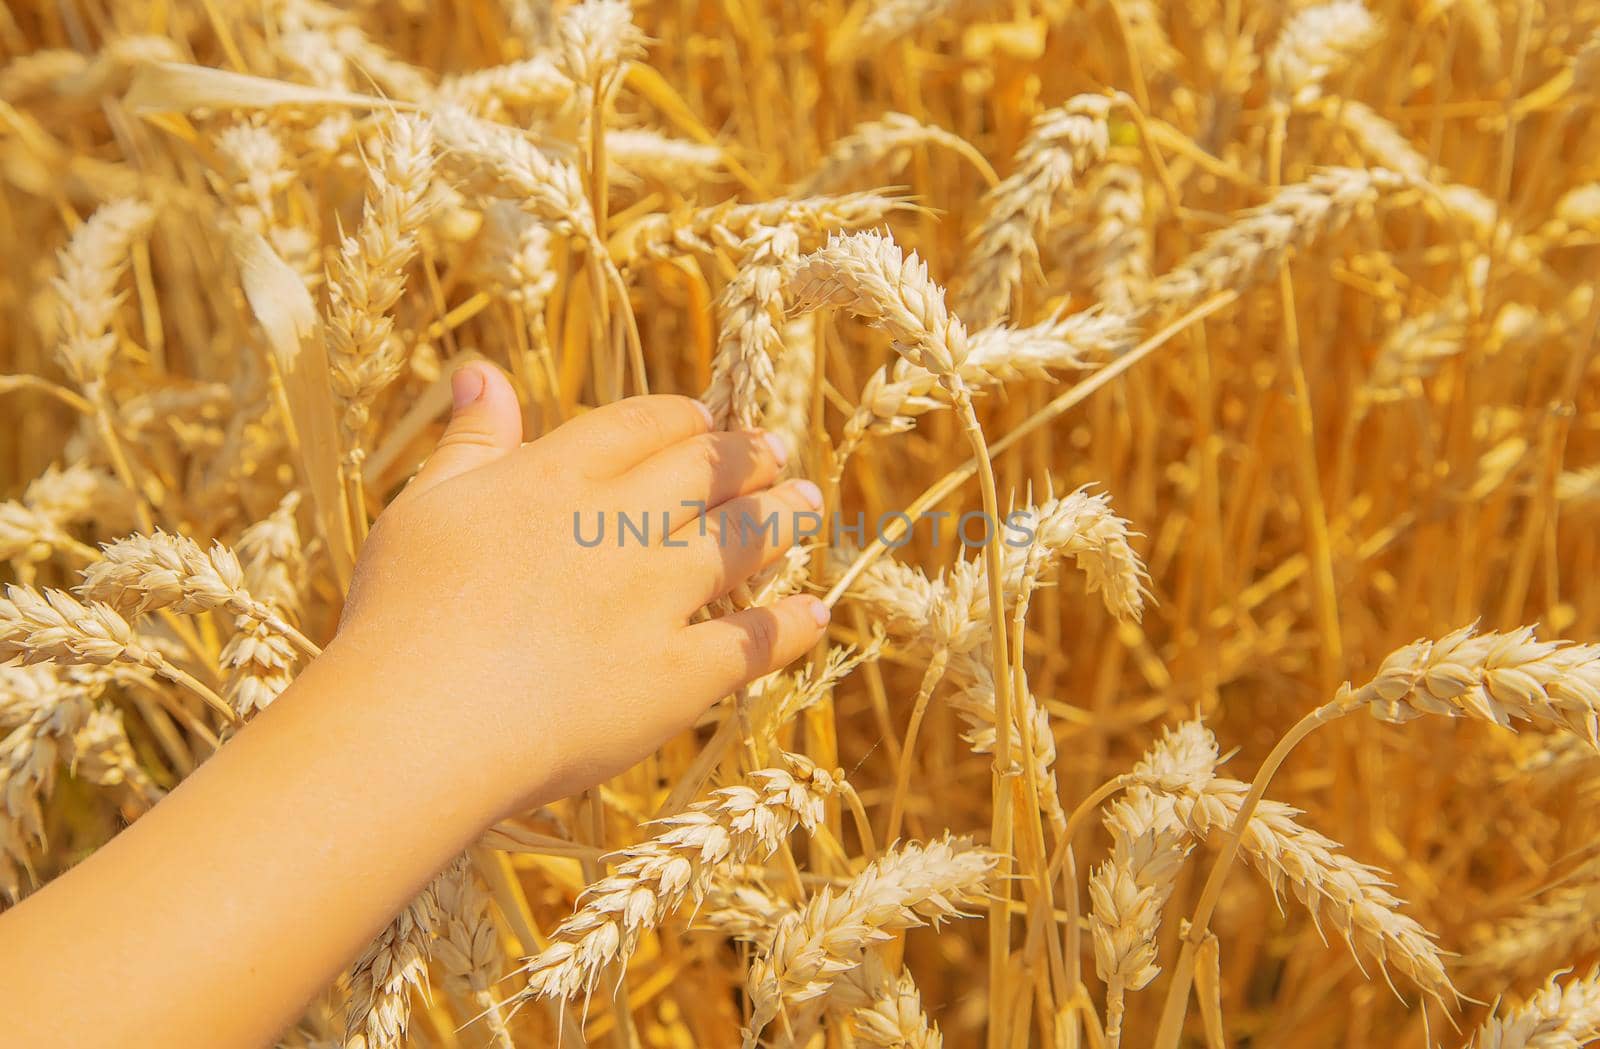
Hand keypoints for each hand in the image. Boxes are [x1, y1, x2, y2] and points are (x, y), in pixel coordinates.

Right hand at [332, 362, 828, 815]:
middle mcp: (620, 524)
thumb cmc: (401, 614)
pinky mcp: (679, 674)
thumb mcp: (425, 508)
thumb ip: (471, 442)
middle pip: (708, 471)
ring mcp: (657, 597)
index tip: (705, 421)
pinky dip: (792, 624)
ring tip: (808, 504)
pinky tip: (816, 612)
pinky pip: (754, 640)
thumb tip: (486, 371)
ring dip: (783, 517)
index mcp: (557, 477)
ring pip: (743, 540)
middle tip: (776, 452)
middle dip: (749, 457)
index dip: (682, 420)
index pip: (642, 425)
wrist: (422, 721)